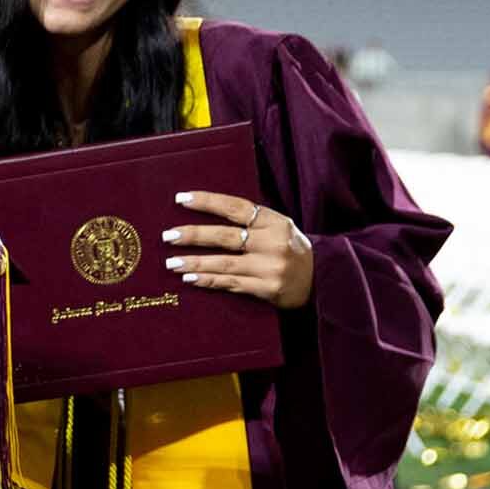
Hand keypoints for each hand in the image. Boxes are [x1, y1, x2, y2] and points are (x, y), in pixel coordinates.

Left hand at [163, 191, 314, 309]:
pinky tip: (190, 278)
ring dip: (194, 263)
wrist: (321, 278)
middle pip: (225, 236)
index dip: (207, 202)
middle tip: (168, 235)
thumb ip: (249, 220)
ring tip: (171, 262)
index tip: (181, 199)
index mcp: (274, 221)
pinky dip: (208, 281)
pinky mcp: (268, 288)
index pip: (235, 208)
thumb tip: (206, 207)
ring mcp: (270, 267)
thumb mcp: (277, 226)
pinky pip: (231, 283)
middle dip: (193, 236)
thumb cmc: (289, 247)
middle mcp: (272, 242)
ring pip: (224, 263)